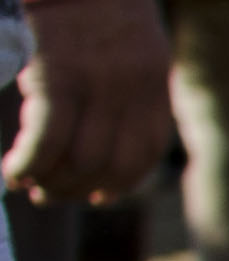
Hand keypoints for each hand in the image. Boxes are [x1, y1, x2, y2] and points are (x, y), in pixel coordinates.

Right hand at [10, 0, 172, 204]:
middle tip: (46, 194)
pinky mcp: (59, 73)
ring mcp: (100, 83)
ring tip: (25, 183)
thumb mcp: (124, 36)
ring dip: (50, 181)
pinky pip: (48, 136)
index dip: (120, 183)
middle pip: (112, 164)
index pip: (145, 151)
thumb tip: (100, 127)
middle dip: (77, 189)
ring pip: (81, 158)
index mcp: (153, 79)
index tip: (95, 195)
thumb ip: (123, 79)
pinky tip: (13, 170)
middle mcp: (135, 88)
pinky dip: (30, 161)